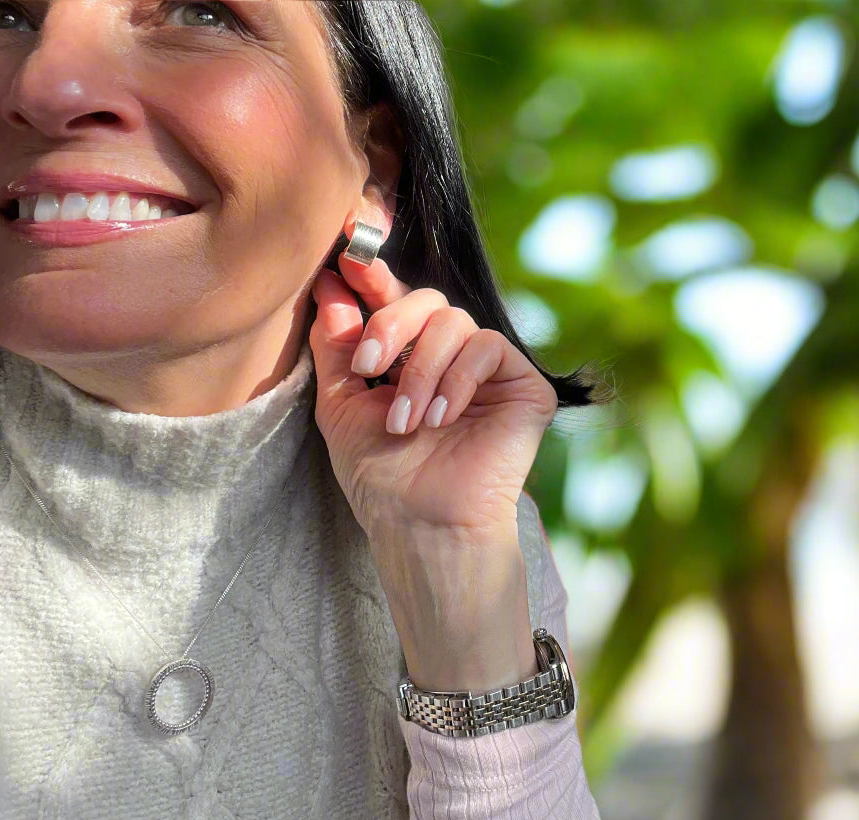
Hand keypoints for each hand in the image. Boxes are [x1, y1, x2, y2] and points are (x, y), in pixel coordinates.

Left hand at [308, 251, 558, 542]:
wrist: (421, 522)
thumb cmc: (381, 477)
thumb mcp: (341, 405)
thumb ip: (337, 346)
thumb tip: (333, 285)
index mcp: (411, 359)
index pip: (396, 301)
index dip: (373, 275)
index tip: (348, 258)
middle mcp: (452, 360)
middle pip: (427, 299)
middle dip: (391, 325)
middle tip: (369, 368)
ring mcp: (490, 373)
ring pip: (455, 321)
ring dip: (420, 369)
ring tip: (406, 421)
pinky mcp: (525, 387)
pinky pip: (489, 346)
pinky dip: (458, 378)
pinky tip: (442, 418)